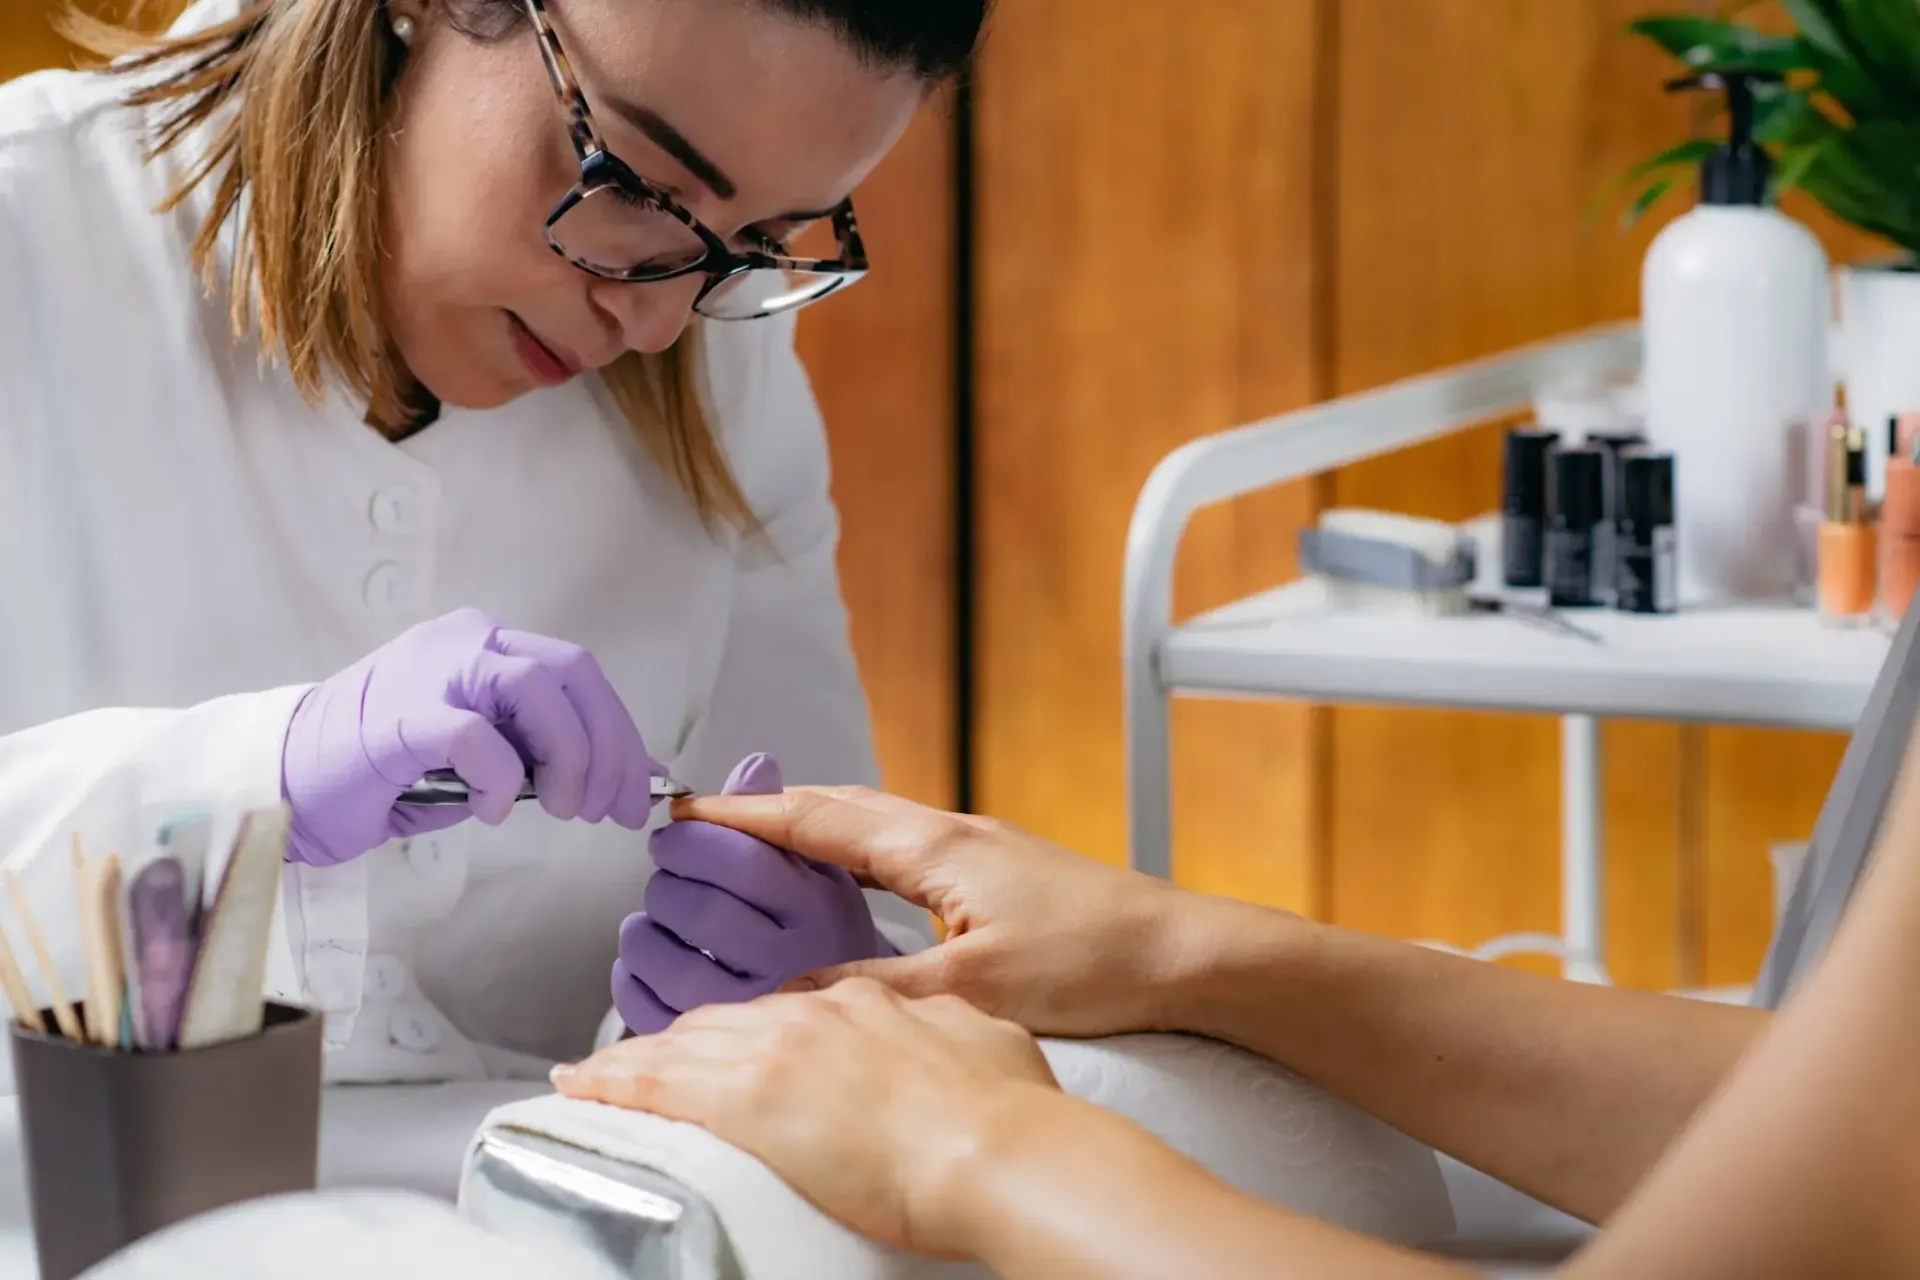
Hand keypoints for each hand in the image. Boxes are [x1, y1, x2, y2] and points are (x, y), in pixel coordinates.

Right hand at [281, 607, 660, 866]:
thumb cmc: (386, 774)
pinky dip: (499, 777)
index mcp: (485, 645)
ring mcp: (429, 670)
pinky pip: (474, 735)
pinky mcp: (397, 715)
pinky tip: (489, 809)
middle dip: (608, 745)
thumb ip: (537, 753)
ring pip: (533, 687)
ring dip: (568, 754)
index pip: (578, 675)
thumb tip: (612, 779)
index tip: (635, 793)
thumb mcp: (480, 758)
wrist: (284, 784)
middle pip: (570, 672)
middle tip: (611, 811)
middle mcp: (464, 641)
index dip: (620, 733)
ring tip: (565, 810)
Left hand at [555, 978, 1058, 1256]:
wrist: (998, 1148)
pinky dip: (613, 1080)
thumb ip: (946, 1033)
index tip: (741, 1046)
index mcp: (870, 1003)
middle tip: (655, 1060)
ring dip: (639, 1059)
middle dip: (686, 1041)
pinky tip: (583, 1084)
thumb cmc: (1007, 1113)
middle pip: (728, 1020)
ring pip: (684, 1045)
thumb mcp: (988, 1043)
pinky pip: (656, 1084)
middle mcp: (816, 1013)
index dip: (755, 1030)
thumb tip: (938, 1035)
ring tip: (602, 1073)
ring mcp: (778, 1050)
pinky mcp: (747, 1099)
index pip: (788, 1009)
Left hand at [612, 754, 887, 1034]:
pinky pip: (650, 1010)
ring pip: (669, 963)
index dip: (690, 839)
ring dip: (641, 931)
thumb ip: (777, 819)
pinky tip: (645, 962)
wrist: (850, 1014)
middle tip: (663, 878)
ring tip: (650, 920)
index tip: (673, 834)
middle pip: (700, 910)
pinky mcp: (714, 1050)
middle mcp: (793, 962)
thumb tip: (753, 765)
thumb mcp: (819, 868)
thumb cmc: (821, 930)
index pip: (740, 861)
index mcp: (819, 907)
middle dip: (664, 883)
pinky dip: (631, 978)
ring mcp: (753, 1012)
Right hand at [666, 787, 1267, 1038]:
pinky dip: (859, 859)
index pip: (816, 817)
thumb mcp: (968, 987)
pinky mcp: (998, 875)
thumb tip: (794, 998)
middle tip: (708, 827)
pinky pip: (903, 852)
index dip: (746, 815)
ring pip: (874, 826)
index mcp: (934, 845)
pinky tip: (856, 894)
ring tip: (764, 854)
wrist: (1183, 955)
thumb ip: (874, 989)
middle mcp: (952, 832)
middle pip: (839, 806)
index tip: (687, 808)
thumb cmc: (1097, 958)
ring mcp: (978, 850)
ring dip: (814, 831)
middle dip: (769, 812)